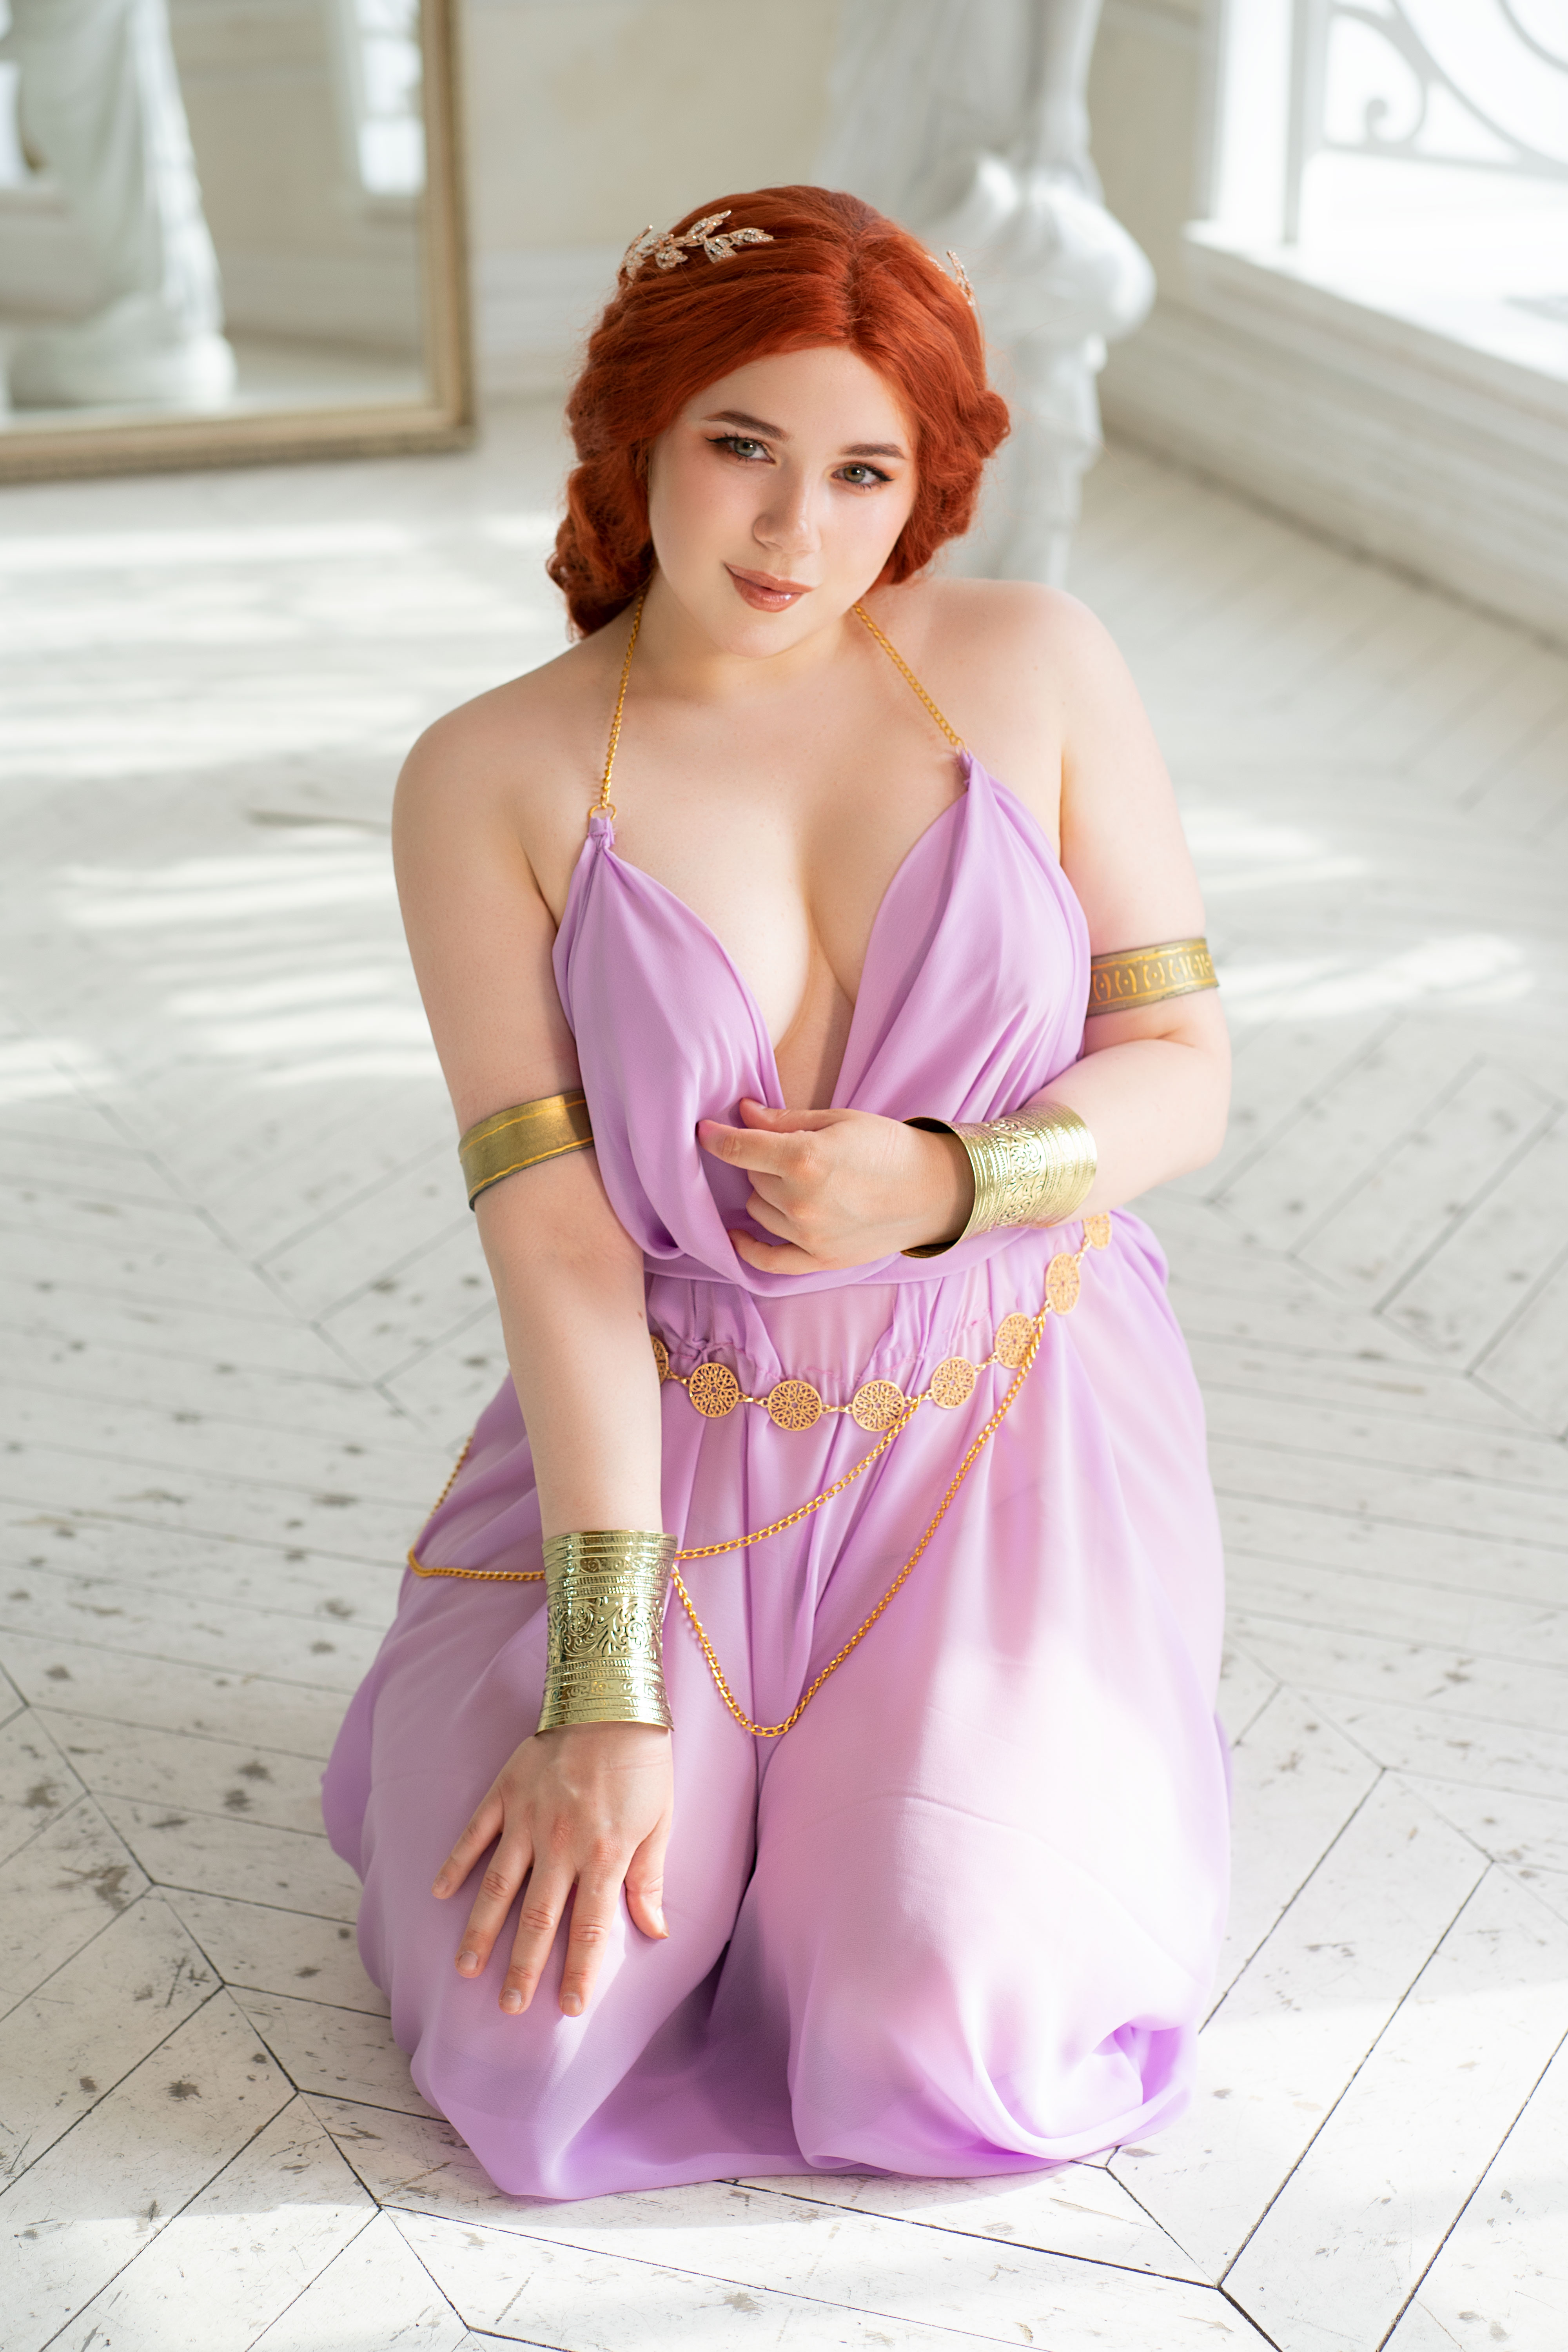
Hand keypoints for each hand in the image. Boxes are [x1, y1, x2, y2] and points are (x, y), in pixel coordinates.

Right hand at [432, 1721, 672, 2016]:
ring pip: (499, 1887)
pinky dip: (456, 1864)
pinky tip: (440, 1894)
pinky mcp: (505, 1792)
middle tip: (510, 2008)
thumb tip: (656, 1931)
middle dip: (524, 1968)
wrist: (611, 1697)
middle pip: (538, 1919)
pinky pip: (475, 1835)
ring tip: (466, 1970)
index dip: (581, 1971)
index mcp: (605, 1853)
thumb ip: (650, 1878)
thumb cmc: (643, 1761)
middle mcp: (562, 1843)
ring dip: (481, 1932)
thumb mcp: (661, 1821)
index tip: (570, 2009)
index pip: (590, 1927)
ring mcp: (528, 1818)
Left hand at [698, 1099, 971, 1274]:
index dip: (717, 1137)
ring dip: (767, 1194)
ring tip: (801, 1181)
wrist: (934, 1190)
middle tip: (793, 1151)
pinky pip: (768, 1259)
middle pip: (752, 1177)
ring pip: (758, 1210)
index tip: (703, 1130)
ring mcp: (809, 1235)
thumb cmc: (890, 1146)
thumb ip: (785, 1121)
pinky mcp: (821, 1260)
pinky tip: (737, 1236)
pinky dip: (749, 1247)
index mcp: (805, 1159)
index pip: (741, 1149)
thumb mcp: (839, 1120)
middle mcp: (802, 1201)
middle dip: (763, 1161)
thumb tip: (742, 1112)